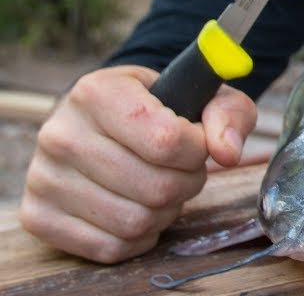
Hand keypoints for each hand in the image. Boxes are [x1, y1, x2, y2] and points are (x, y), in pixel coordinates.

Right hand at [18, 65, 255, 262]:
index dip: (197, 151)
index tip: (197, 144)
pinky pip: (111, 247)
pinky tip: (139, 208)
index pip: (166, 141)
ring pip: (134, 222)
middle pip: (156, 187)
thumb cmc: (157, 108)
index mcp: (96, 92)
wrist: (102, 122)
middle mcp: (61, 134)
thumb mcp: (198, 95)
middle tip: (182, 169)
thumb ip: (226, 114)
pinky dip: (140, 236)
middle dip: (186, 182)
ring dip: (165, 211)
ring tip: (161, 186)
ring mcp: (44, 178)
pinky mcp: (39, 216)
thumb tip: (227, 153)